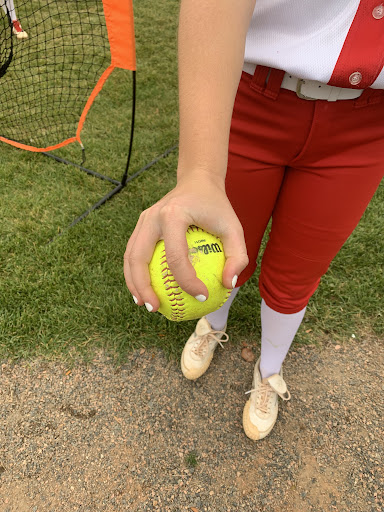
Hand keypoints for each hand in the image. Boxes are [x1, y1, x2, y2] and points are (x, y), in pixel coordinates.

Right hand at [124, 172, 248, 311]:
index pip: (176, 256)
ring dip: (134, 283)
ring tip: (145, 305)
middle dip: (143, 287)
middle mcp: (153, 217)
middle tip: (155, 309)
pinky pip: (134, 253)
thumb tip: (228, 284)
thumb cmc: (217, 207)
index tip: (201, 296)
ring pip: (130, 257)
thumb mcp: (235, 228)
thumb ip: (237, 256)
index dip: (187, 281)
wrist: (197, 181)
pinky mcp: (141, 225)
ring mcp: (143, 220)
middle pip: (139, 258)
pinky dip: (136, 274)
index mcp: (174, 215)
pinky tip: (146, 292)